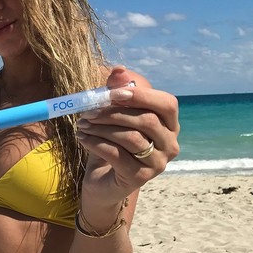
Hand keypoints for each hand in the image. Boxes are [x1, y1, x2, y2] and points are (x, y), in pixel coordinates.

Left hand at [76, 65, 179, 207]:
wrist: (104, 182)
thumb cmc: (112, 144)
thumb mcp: (113, 116)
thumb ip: (118, 92)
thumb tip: (119, 70)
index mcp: (170, 125)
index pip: (167, 104)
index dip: (141, 95)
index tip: (112, 92)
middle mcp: (170, 145)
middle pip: (147, 120)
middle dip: (114, 112)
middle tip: (88, 111)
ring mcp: (158, 163)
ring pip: (131, 137)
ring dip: (102, 128)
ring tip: (82, 124)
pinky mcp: (140, 178)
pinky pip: (116, 154)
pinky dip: (96, 143)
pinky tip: (82, 138)